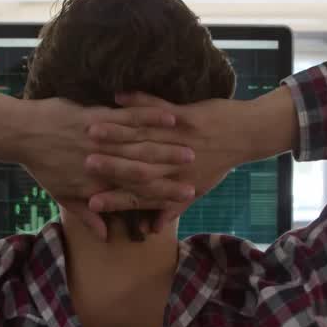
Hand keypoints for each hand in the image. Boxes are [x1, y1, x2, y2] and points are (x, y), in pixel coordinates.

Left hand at [0, 94, 197, 238]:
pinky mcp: (96, 116)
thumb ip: (84, 214)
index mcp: (96, 185)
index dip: (164, 195)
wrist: (21, 134)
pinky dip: (150, 116)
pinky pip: (127, 117)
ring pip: (140, 143)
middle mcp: (103, 165)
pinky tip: (170, 116)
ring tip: (192, 145)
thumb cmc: (41, 164)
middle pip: (145, 169)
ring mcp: (100, 140)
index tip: (188, 195)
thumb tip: (104, 234)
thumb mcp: (61, 194)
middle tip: (199, 170)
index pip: (137, 194)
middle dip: (175, 169)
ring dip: (169, 144)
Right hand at [85, 88, 295, 231]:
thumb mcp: (196, 190)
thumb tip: (153, 229)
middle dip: (105, 166)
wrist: (245, 136)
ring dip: (114, 132)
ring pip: (141, 137)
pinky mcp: (185, 115)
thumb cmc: (218, 164)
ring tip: (89, 130)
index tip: (91, 203)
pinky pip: (157, 107)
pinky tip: (117, 97)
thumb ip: (172, 208)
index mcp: (174, 182)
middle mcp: (174, 163)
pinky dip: (138, 102)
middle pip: (134, 167)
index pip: (138, 195)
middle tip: (81, 165)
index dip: (115, 200)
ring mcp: (178, 138)